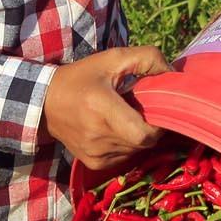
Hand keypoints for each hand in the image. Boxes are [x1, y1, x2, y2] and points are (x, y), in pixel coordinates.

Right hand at [42, 45, 170, 170]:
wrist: (46, 102)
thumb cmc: (83, 77)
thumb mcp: (113, 58)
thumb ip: (147, 58)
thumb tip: (174, 74)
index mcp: (102, 108)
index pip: (143, 134)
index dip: (158, 125)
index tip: (157, 109)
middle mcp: (97, 136)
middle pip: (143, 143)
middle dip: (149, 127)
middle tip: (141, 109)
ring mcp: (95, 153)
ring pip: (135, 151)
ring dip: (137, 136)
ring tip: (125, 117)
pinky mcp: (93, 162)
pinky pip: (124, 157)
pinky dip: (127, 144)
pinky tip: (116, 128)